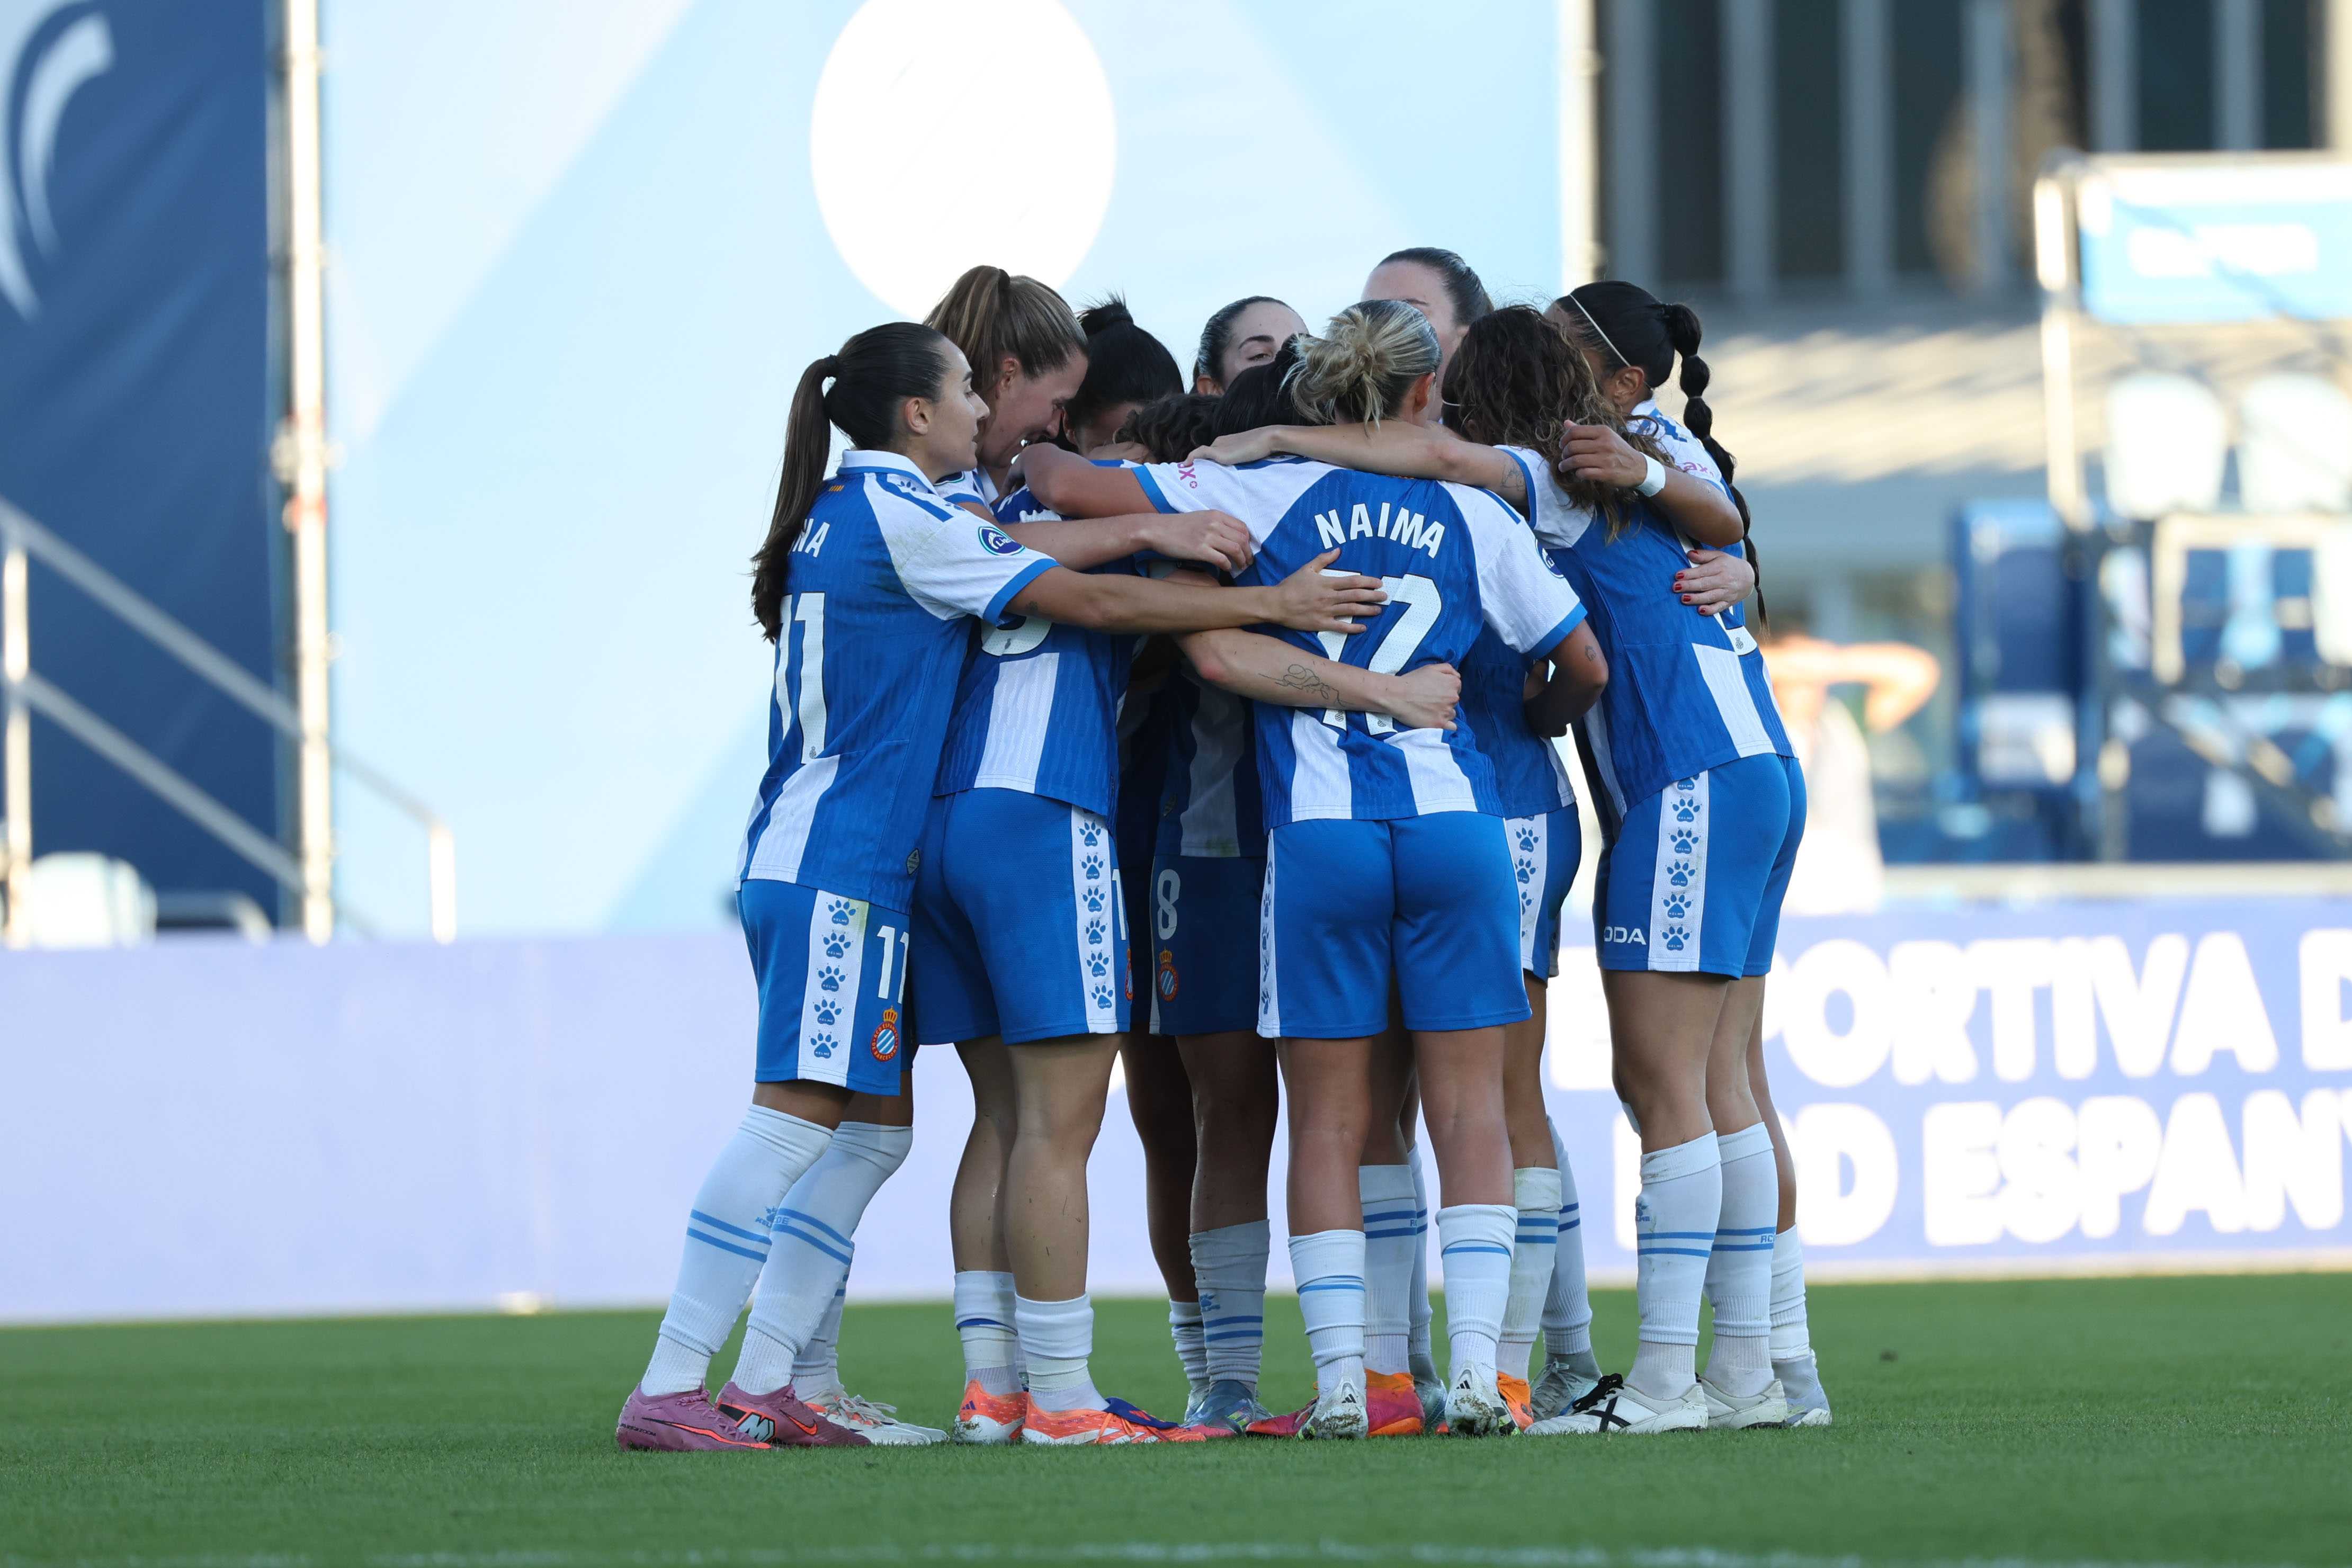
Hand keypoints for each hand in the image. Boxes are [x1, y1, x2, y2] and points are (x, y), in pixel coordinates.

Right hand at [1138, 510, 1253, 573]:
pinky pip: (1222, 559)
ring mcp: (1207, 537)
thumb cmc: (1177, 526)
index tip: (1246, 548)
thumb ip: (1216, 524)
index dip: (1248, 540)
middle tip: (1247, 561)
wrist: (1157, 529)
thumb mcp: (1200, 518)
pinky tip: (1226, 569)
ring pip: (1235, 549)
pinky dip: (1228, 566)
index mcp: (1216, 515)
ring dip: (1241, 560)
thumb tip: (1230, 538)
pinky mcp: (1199, 550)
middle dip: (1248, 553)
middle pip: (1242, 539)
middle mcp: (1214, 524)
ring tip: (1240, 567)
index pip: (1242, 527)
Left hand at [1188, 428, 1278, 466]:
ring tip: (1185, 473)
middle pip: (1205, 455)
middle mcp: (1219, 442)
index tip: (1197, 470)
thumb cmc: (1261, 447)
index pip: (1210, 452)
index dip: (1203, 461)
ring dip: (1193, 463)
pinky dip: (1191, 458)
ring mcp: (1218, 446)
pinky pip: (1200, 453)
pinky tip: (1184, 465)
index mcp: (1225, 441)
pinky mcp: (1218, 452)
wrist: (1266, 439)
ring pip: (1201, 455)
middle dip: (1197, 464)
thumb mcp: (1247, 454)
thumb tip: (1235, 468)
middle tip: (1189, 475)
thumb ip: (1238, 459)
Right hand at [1269, 549, 1385, 633]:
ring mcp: (1326, 612)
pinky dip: (1353, 627)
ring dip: (1367, 610)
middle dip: (1373, 596)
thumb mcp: (1306, 568)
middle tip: (1385, 596)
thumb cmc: (1291, 585)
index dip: (1368, 582)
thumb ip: (1323, 559)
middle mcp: (1329, 597)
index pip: (1353, 581)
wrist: (1276, 604)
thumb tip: (1338, 550)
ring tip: (1379, 610)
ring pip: (1351, 610)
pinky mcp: (1321, 624)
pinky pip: (1341, 627)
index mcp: (1327, 583)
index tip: (1379, 583)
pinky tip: (1363, 628)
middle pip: (1356, 596)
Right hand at [1385, 662, 1459, 730]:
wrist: (1396, 695)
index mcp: (1453, 683)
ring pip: (1451, 713)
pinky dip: (1446, 725)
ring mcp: (1447, 711)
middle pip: (1454, 701)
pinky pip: (1451, 727)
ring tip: (1428, 710)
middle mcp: (1453, 697)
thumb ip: (1448, 669)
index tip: (1434, 691)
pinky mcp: (1440, 724)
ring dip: (1443, 712)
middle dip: (1445, 700)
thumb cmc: (1412, 680)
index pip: (1456, 688)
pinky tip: (1436, 720)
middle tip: (1429, 700)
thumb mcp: (1431, 667)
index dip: (1445, 689)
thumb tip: (1458, 676)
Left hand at [1558, 421, 1647, 488]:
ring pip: (1575, 460)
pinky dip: (1577, 473)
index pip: (1575, 431)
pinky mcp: (1606, 473)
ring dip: (1565, 465)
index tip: (1562, 446)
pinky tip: (1578, 473)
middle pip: (1573, 446)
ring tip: (1563, 467)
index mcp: (1603, 431)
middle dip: (1564, 453)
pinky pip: (1583, 473)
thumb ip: (1585, 431)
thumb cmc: (1618, 450)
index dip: (1564, 439)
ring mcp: (1605, 459)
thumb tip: (1566, 423)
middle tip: (1563, 458)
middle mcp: (1604, 443)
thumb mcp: (1605, 436)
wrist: (1638, 467)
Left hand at [1675, 548, 1754, 614]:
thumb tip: (1689, 554)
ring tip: (1684, 598)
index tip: (1678, 575)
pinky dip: (1710, 610)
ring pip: (1710, 596)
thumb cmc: (1731, 566)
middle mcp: (1724, 580)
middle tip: (1676, 587)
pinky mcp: (1728, 602)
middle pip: (1704, 584)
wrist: (1749, 577)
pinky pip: (1719, 607)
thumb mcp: (1719, 555)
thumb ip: (1704, 555)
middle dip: (1689, 586)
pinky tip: (1700, 610)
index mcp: (1720, 567)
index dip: (1689, 574)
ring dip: (1696, 598)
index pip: (1703, 571)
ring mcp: (1726, 592)